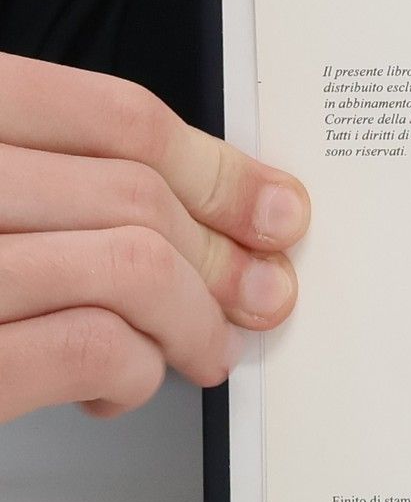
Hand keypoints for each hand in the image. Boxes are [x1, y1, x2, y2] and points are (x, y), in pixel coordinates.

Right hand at [0, 53, 307, 422]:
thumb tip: (204, 208)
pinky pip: (91, 348)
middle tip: (258, 293)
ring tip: (196, 350)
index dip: (213, 165)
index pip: (109, 114)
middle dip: (220, 252)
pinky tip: (117, 387)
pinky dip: (133, 372)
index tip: (270, 207)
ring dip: (192, 321)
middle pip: (133, 193)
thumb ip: (49, 184)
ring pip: (130, 267)